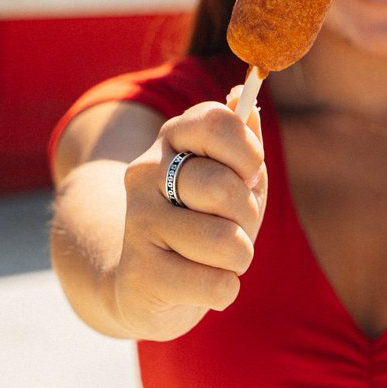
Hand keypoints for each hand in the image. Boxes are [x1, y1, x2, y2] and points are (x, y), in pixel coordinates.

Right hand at [114, 89, 266, 340]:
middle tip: (234, 226)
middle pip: (223, 187)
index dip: (248, 153)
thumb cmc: (202, 222)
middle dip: (247, 215)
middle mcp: (146, 171)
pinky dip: (225, 289)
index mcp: (172, 138)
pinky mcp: (140, 272)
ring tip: (220, 258)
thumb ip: (243, 141)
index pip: (216, 122)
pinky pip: (214, 284)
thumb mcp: (231, 179)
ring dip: (239, 257)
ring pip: (223, 240)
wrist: (143, 285)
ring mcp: (138, 221)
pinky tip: (205, 284)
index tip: (248, 174)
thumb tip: (243, 97)